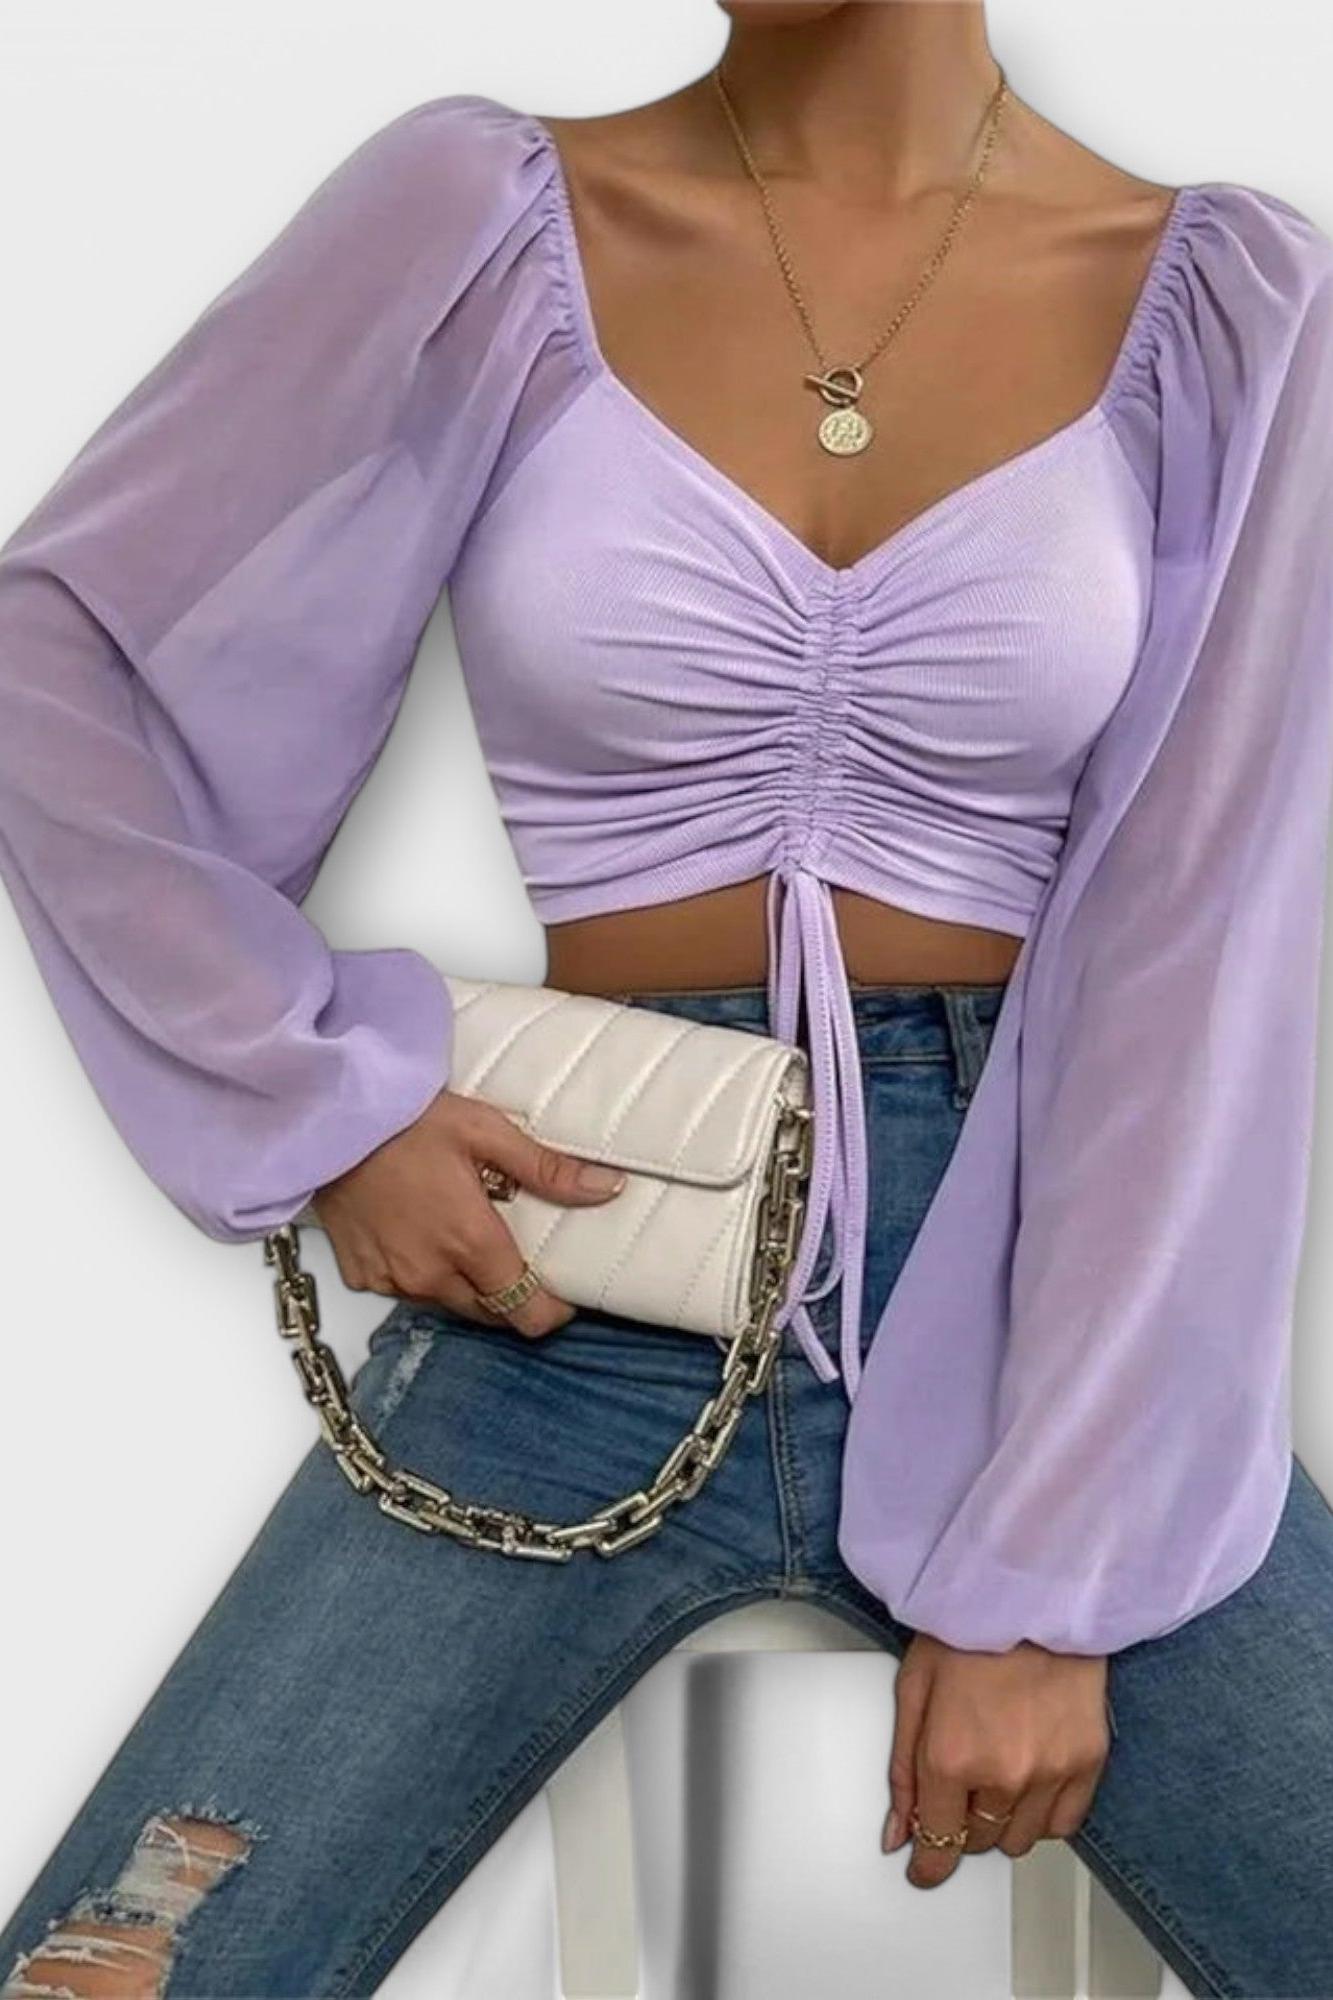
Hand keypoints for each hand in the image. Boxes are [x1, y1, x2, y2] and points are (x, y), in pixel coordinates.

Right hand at [309, 1088, 626, 1337]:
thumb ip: (547, 1169)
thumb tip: (609, 1187)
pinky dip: (423, 1275)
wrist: (329, 1120)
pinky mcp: (362, 1276)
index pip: (526, 1312)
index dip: (551, 1311)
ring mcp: (393, 1280)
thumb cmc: (409, 1120)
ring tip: (469, 1241)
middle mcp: (432, 1274)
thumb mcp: (487, 1132)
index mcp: (471, 1243)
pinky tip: (424, 1237)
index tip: (562, 1294)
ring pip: (448, 1304)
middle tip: (517, 1256)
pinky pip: (407, 1292)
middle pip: (490, 1313)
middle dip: (511, 1295)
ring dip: (467, 1286)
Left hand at [883, 1632, 1110, 1887]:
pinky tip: (1030, 1780)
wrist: (1032, 1593)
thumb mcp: (913, 1689)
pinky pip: (1064, 1825)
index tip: (925, 1868)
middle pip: (977, 1842)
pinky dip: (1044, 1814)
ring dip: (1002, 1821)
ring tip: (996, 1773)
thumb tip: (898, 1832)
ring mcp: (1051, 1771)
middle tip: (959, 1783)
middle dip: (960, 1824)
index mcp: (951, 1756)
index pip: (937, 1844)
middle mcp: (1003, 1774)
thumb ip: (903, 1770)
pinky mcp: (1088, 1761)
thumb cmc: (969, 1629)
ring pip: (1021, 1841)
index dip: (927, 1863)